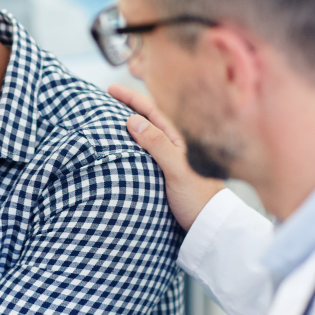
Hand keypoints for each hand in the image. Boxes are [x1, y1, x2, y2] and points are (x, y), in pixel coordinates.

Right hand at [108, 83, 224, 230]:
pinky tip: (119, 149)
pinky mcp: (162, 176)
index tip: (110, 89)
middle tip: (105, 97)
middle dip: (127, 106)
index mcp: (177, 140)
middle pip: (147, 120)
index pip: (151, 111)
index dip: (131, 98)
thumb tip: (132, 119)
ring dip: (127, 125)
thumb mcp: (176, 170)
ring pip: (144, 136)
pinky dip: (128, 145)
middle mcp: (173, 147)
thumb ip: (157, 144)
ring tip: (107, 119)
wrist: (208, 226)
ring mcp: (168, 161)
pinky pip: (142, 153)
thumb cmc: (197, 198)